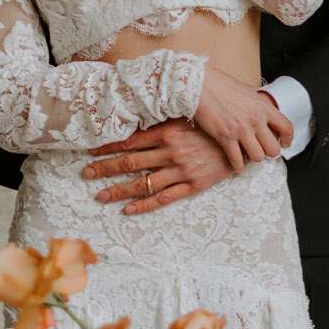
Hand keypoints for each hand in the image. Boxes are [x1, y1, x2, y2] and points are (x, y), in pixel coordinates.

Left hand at [83, 120, 238, 215]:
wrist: (242, 142)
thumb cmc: (211, 128)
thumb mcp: (185, 119)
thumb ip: (161, 122)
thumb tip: (136, 121)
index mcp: (166, 132)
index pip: (129, 140)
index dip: (107, 147)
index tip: (90, 151)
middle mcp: (170, 152)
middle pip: (129, 162)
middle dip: (105, 168)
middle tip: (85, 174)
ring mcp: (180, 171)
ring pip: (142, 183)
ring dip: (118, 190)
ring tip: (100, 196)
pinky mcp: (192, 186)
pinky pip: (163, 198)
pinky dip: (144, 205)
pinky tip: (128, 210)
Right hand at [193, 67, 292, 173]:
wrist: (201, 85)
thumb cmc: (222, 86)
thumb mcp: (248, 93)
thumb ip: (259, 107)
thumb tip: (265, 116)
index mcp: (263, 107)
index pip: (286, 128)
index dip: (288, 139)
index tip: (284, 144)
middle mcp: (255, 119)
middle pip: (273, 149)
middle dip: (269, 153)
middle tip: (262, 151)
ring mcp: (241, 129)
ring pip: (257, 157)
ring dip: (252, 159)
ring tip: (247, 155)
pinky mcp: (225, 137)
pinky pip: (237, 160)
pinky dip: (237, 165)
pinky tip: (235, 163)